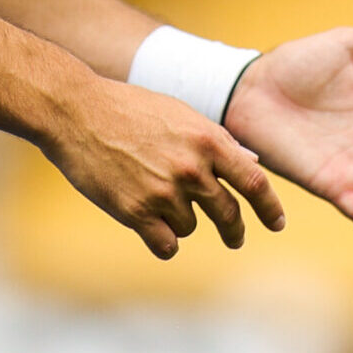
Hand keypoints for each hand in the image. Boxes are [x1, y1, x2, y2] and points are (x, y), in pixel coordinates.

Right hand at [38, 78, 287, 258]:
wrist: (76, 112)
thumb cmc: (129, 108)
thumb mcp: (180, 114)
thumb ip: (217, 140)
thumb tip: (253, 162)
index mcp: (207, 139)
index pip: (254, 181)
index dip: (269, 207)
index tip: (277, 223)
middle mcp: (191, 168)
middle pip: (229, 213)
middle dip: (234, 230)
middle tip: (234, 237)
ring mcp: (164, 191)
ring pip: (191, 226)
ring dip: (180, 221)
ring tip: (156, 198)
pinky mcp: (136, 212)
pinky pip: (166, 244)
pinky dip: (162, 240)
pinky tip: (151, 227)